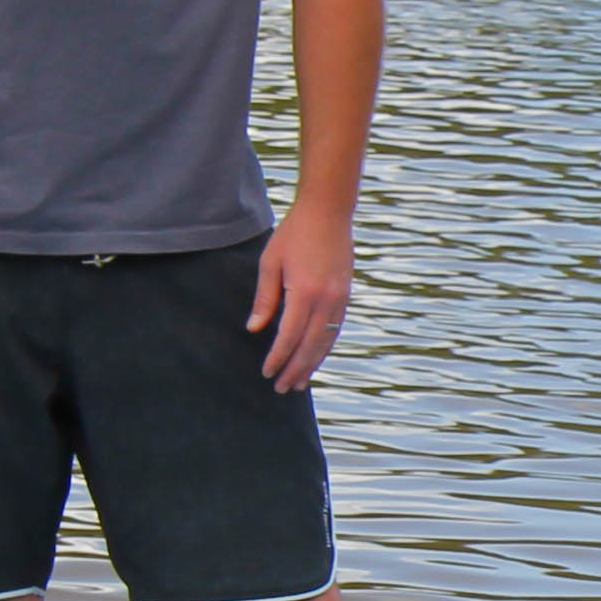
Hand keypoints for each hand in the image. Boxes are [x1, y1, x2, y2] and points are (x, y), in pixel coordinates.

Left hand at [249, 204, 356, 391]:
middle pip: (310, 346)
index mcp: (304, 292)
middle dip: (295, 369)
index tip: (267, 372)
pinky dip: (325, 347)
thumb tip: (255, 329)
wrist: (329, 211)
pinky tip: (315, 358)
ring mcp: (340, 298)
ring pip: (326, 341)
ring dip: (313, 364)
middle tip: (282, 388)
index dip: (278, 357)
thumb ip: (264, 298)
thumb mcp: (270, 262)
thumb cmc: (294, 233)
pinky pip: (336, 329)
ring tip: (300, 383)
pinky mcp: (346, 295)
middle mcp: (326, 299)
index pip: (289, 336)